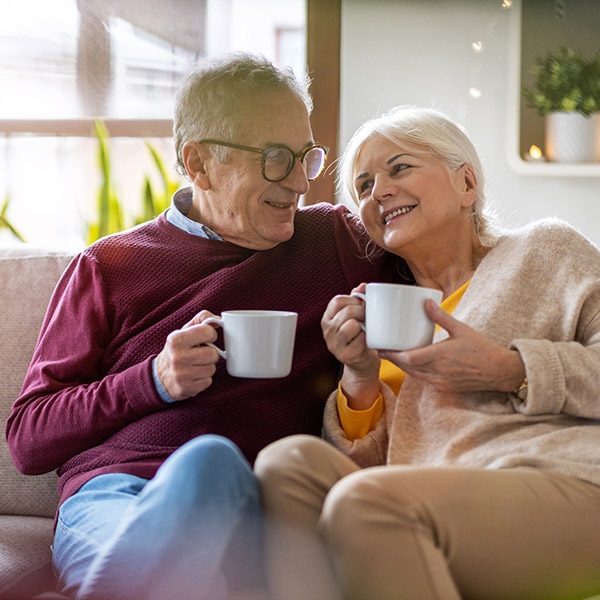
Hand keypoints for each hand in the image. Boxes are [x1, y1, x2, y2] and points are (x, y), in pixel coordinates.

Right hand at [155, 310, 220, 400]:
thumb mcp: (184, 331)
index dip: (210, 335)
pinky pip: (208, 382)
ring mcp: (181, 374)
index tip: (205, 338)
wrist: (159, 377)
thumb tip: (219, 320)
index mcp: (176, 339)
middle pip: (213, 353)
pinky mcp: (185, 388)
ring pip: (212, 368)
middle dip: (210, 353)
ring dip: (207, 367)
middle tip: (200, 354)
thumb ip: (201, 320)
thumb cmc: (177, 350)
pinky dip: (203, 380)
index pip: (208, 332)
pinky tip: (193, 376)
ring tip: (195, 366)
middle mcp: (177, 357)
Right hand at [321, 284, 380, 407]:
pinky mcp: (345, 356)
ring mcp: (334, 345)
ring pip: (351, 325)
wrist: (362, 363)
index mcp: (328, 318)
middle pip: (347, 312)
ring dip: (364, 326)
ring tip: (366, 330)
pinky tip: (366, 342)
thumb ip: (356, 300)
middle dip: (363, 312)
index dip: (353, 300)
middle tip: (368, 319)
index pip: (337, 301)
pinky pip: (359, 340)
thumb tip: (362, 286)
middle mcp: (327, 331)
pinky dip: (367, 339)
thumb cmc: (359, 336)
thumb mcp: (355, 316)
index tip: (361, 306)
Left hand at [380, 300, 525, 392]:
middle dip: (393, 359)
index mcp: (441, 355)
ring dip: (402, 367)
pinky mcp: (445, 387)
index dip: (393, 354)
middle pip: (407, 368)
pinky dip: (415, 372)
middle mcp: (439, 371)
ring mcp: (441, 381)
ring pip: (414, 375)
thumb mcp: (461, 329)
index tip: (382, 347)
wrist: (499, 371)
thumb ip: (441, 317)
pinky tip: (411, 364)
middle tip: (381, 350)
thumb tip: (426, 302)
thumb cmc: (481, 348)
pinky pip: (424, 380)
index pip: (409, 358)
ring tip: (391, 356)